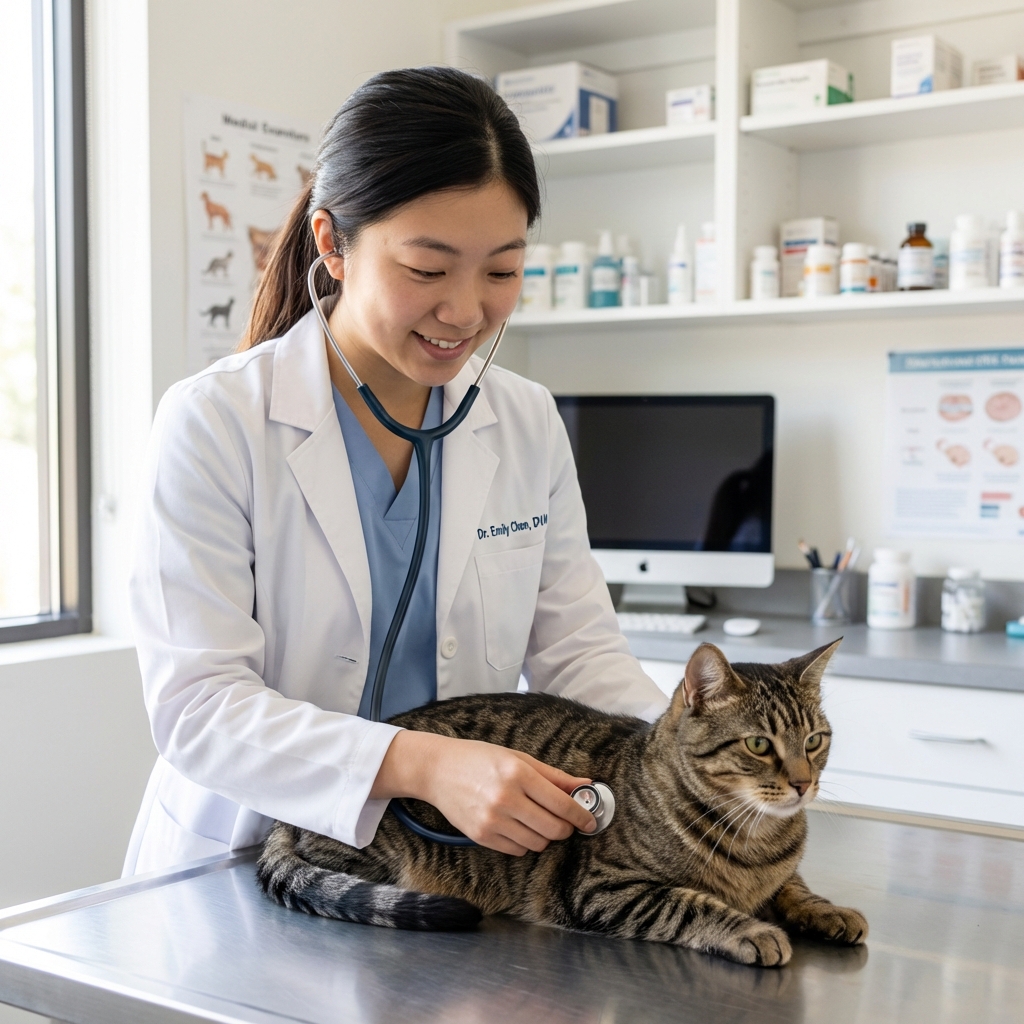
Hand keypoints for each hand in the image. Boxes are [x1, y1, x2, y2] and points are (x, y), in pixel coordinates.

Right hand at [371, 731, 596, 854]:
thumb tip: (585, 785)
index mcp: (518, 773)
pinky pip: (517, 850)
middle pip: (553, 829)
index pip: (561, 804)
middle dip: (565, 829)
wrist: (438, 770)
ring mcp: (491, 820)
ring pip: (537, 843)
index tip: (590, 821)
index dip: (581, 815)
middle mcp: (505, 798)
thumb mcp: (518, 758)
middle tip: (565, 822)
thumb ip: (553, 775)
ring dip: (545, 836)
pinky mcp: (481, 836)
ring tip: (538, 821)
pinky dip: (525, 843)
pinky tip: (519, 827)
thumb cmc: (480, 759)